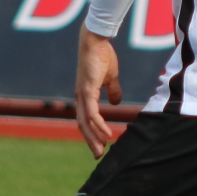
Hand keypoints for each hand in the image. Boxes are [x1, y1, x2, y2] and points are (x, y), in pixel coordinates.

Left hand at [75, 28, 122, 157]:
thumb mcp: (111, 77)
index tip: (99, 145)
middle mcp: (80, 97)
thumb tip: (115, 103)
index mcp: (85, 95)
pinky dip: (99, 125)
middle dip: (90, 141)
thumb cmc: (102, 55)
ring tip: (102, 150)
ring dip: (93, 137)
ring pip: (85, 122)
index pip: (86, 118)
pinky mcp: (87, 90)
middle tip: (98, 155)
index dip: (91, 132)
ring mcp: (82, 94)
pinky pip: (92, 113)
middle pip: (83, 124)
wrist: (96, 40)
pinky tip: (106, 134)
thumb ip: (113, 91)